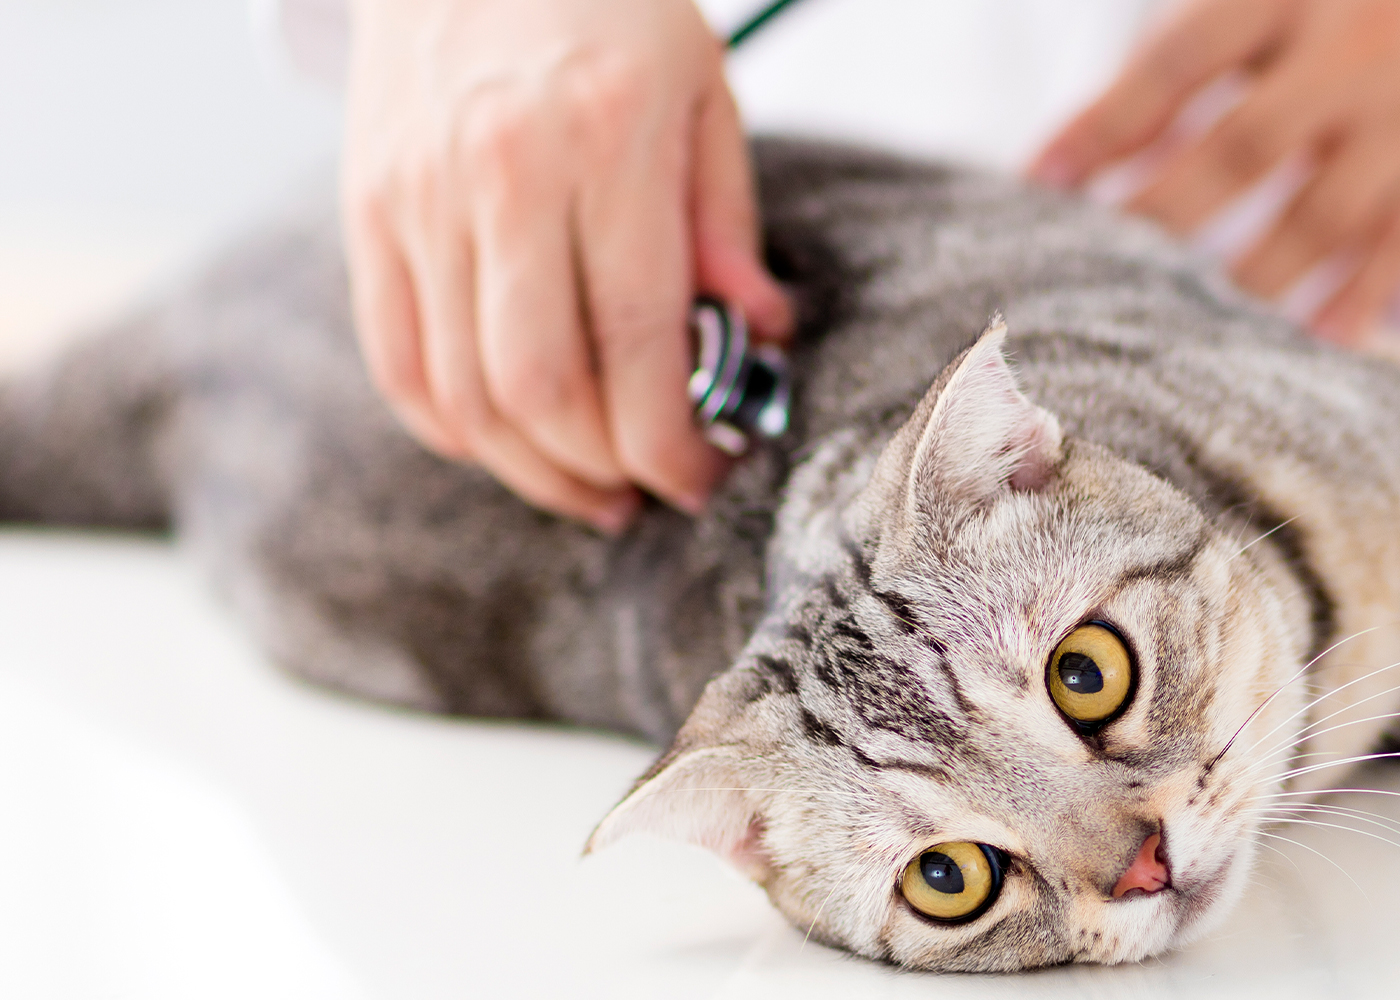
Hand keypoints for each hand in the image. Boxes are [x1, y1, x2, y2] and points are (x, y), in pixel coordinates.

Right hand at [341, 0, 791, 531]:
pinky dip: (453, 427)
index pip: (636, 340)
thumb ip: (725, 224)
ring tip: (587, 485)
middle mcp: (500, 174)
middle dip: (603, 470)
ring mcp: (417, 197)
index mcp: (604, 139)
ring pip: (464, 395)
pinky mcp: (367, 213)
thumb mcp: (700, 93)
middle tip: (647, 489)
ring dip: (532, 470)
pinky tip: (506, 442)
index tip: (700, 476)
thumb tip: (756, 337)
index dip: (670, 441)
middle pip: (541, 389)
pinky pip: (397, 362)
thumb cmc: (606, 7)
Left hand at [1030, 0, 1399, 341]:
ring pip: (1321, 214)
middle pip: (1246, 146)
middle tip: (1105, 268)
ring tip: (1184, 327)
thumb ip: (1160, 81)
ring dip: (1250, 277)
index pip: (1180, 60)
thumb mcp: (1240, 12)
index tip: (1039, 184)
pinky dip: (1353, 300)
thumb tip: (1062, 171)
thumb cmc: (1304, 10)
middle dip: (1166, 213)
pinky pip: (1395, 245)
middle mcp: (1349, 47)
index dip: (1106, 124)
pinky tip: (1306, 341)